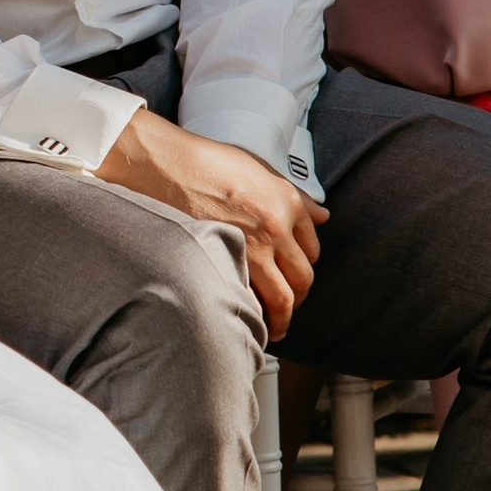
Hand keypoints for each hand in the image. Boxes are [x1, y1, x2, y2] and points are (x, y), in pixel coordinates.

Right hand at [95, 110, 319, 339]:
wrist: (168, 167)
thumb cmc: (207, 163)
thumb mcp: (259, 168)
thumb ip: (294, 196)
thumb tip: (322, 215)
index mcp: (287, 201)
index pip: (311, 247)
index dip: (304, 265)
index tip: (296, 275)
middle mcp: (277, 227)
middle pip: (302, 277)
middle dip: (298, 298)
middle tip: (288, 306)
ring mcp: (254, 248)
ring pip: (283, 297)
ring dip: (282, 318)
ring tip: (275, 327)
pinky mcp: (229, 263)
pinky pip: (253, 300)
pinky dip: (254, 314)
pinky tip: (249, 319)